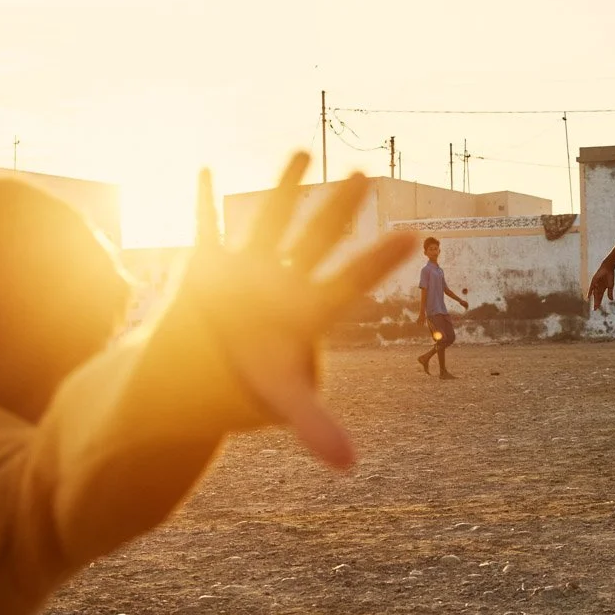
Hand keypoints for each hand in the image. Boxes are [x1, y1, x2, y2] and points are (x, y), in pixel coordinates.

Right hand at [185, 153, 413, 469]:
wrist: (213, 368)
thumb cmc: (257, 377)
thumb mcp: (283, 400)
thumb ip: (315, 424)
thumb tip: (349, 466)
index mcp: (309, 309)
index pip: (352, 281)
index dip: (378, 261)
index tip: (412, 235)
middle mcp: (286, 279)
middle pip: (318, 238)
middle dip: (338, 208)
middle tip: (365, 173)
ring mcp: (249, 266)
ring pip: (269, 219)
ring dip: (282, 186)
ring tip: (302, 148)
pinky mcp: (210, 262)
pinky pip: (206, 225)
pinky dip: (202, 201)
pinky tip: (205, 170)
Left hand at [588, 263, 614, 310]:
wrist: (608, 268)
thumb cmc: (610, 276)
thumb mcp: (610, 286)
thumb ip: (610, 293)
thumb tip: (611, 300)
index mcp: (603, 289)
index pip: (600, 297)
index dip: (598, 303)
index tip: (596, 309)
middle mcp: (598, 287)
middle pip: (597, 297)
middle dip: (596, 303)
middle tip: (595, 309)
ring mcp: (596, 284)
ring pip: (595, 294)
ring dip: (595, 300)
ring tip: (594, 305)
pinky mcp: (594, 281)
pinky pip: (591, 287)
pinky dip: (590, 292)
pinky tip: (588, 297)